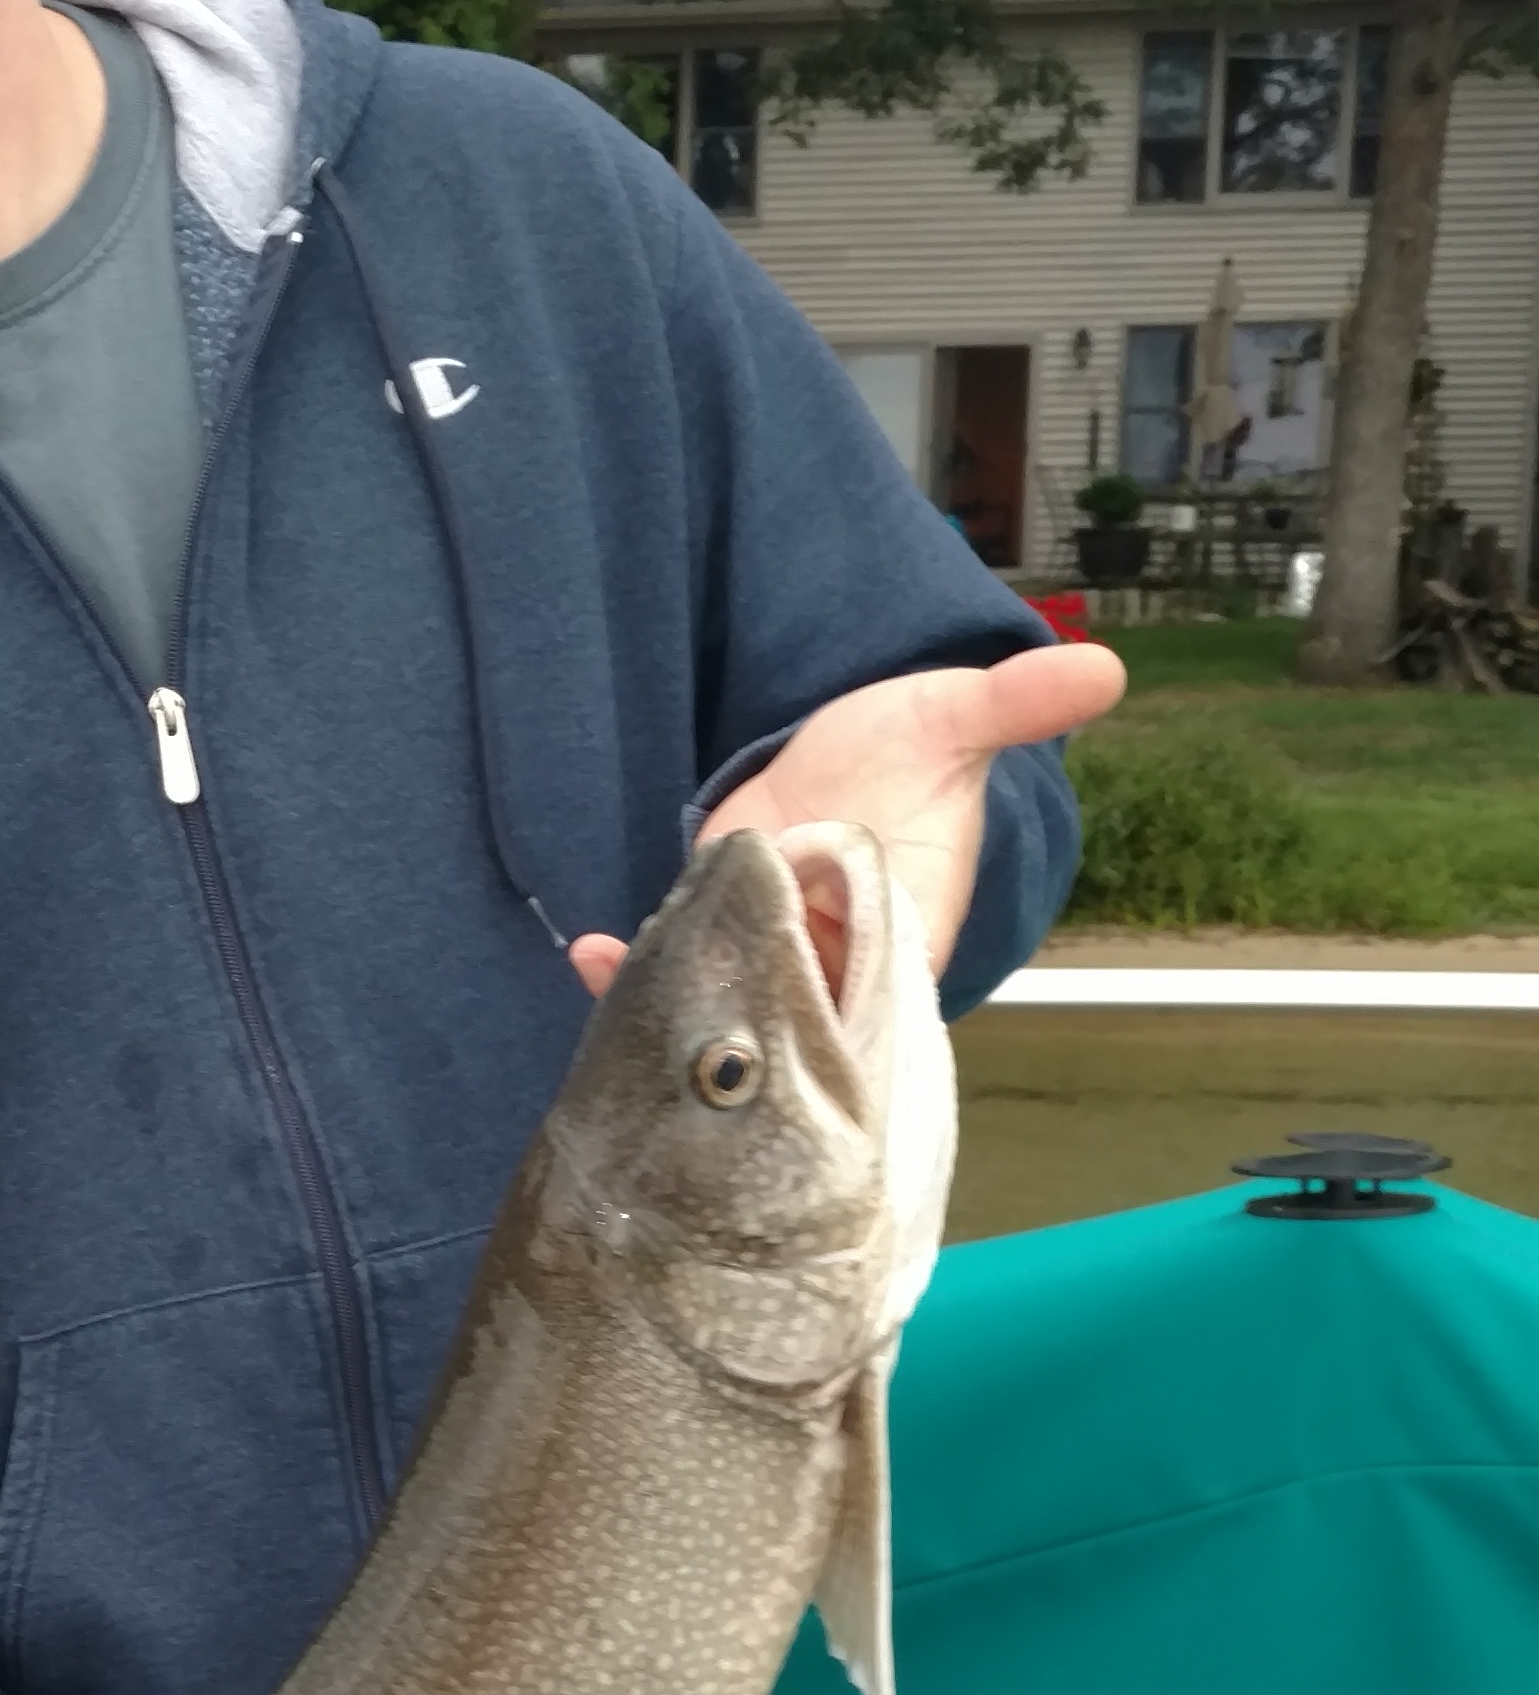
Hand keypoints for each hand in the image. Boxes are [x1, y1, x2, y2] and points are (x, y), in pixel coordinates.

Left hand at [565, 639, 1125, 1000]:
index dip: (840, 1000)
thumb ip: (1013, 705)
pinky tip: (594, 956)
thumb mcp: (954, 719)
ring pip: (726, 1006)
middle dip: (748, 1025)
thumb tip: (1101, 669)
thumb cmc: (910, 747)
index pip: (876, 995)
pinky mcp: (714, 940)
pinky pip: (676, 973)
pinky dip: (630, 973)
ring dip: (681, 1006)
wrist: (845, 747)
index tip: (803, 985)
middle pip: (789, 1019)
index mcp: (902, 937)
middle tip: (702, 1021)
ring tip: (630, 992)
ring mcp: (767, 959)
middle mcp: (831, 965)